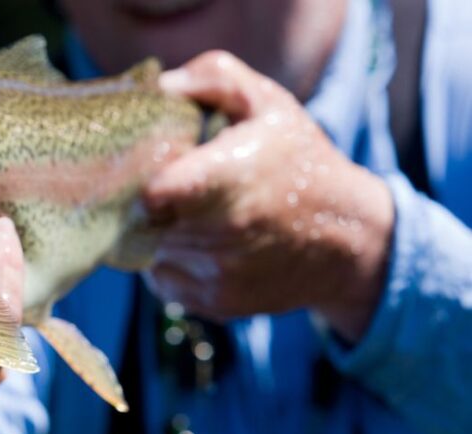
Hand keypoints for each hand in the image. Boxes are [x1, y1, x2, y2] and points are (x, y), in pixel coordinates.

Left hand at [143, 51, 393, 341]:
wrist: (347, 238)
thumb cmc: (300, 161)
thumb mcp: (268, 103)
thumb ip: (214, 77)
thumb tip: (161, 87)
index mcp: (226, 179)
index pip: (152, 193)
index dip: (140, 181)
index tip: (153, 170)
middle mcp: (219, 232)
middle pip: (140, 220)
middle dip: (146, 204)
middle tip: (170, 188)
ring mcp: (216, 273)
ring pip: (147, 251)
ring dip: (157, 233)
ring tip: (191, 214)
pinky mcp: (214, 303)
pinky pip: (161, 280)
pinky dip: (169, 263)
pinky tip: (197, 242)